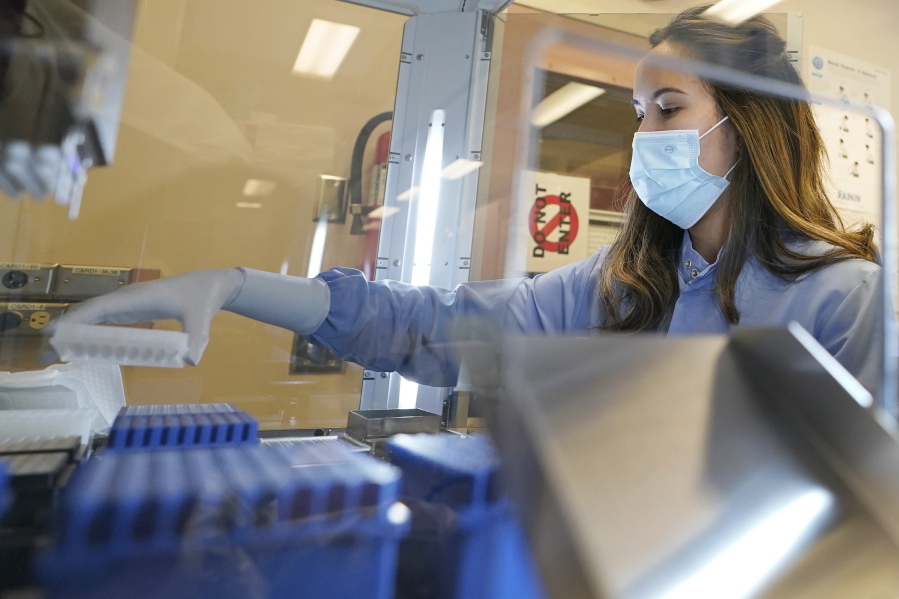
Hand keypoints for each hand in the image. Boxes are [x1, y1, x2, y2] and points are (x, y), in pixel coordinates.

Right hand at [48, 269, 242, 364]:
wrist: (209, 285)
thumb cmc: (202, 298)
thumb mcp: (202, 318)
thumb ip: (198, 337)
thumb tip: (192, 361)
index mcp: (138, 297)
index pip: (100, 308)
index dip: (76, 320)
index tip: (54, 334)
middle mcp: (127, 298)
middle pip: (88, 312)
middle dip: (65, 330)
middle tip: (45, 354)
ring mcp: (126, 303)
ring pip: (92, 315)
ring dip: (71, 331)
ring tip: (52, 353)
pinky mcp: (130, 309)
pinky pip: (102, 319)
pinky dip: (86, 330)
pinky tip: (76, 346)